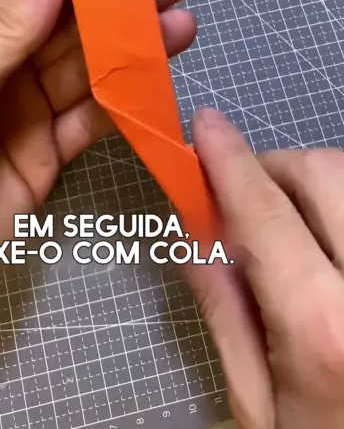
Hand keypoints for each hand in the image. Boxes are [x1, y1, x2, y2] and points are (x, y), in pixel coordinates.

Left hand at [0, 0, 195, 403]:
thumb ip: (2, 31)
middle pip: (68, 26)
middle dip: (120, 3)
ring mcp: (23, 112)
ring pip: (88, 70)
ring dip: (132, 49)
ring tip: (180, 25)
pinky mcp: (44, 157)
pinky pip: (91, 122)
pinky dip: (126, 104)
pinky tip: (157, 82)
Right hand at [187, 108, 343, 428]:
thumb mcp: (258, 407)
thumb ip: (225, 310)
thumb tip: (195, 228)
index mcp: (325, 328)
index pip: (266, 212)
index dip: (229, 159)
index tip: (205, 124)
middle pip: (327, 174)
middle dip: (277, 167)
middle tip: (246, 194)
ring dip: (318, 185)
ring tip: (290, 225)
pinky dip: (341, 211)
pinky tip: (327, 243)